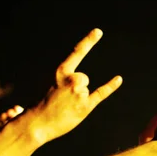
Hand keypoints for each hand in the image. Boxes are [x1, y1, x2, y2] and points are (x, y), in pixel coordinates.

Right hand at [30, 28, 122, 143]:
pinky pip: (101, 93)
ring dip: (79, 99)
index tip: (99, 31)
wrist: (38, 124)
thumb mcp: (53, 85)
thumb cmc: (45, 106)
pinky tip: (118, 79)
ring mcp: (79, 93)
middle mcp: (72, 79)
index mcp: (61, 72)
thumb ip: (68, 80)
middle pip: (84, 78)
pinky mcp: (86, 106)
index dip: (88, 41)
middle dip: (77, 88)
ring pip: (86, 90)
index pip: (77, 53)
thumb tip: (85, 81)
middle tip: (63, 100)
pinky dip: (110, 86)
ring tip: (66, 107)